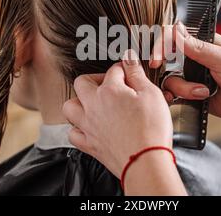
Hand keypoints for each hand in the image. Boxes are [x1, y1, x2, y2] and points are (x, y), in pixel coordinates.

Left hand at [63, 50, 173, 176]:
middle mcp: (93, 106)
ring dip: (79, 102)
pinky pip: (73, 133)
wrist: (145, 162)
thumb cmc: (151, 130)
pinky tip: (89, 126)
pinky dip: (78, 128)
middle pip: (81, 82)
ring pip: (69, 107)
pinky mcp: (89, 144)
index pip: (113, 70)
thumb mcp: (151, 94)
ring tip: (93, 103)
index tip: (130, 72)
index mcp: (109, 91)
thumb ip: (137, 74)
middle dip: (95, 79)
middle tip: (110, 84)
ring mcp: (88, 126)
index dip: (124, 69)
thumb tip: (129, 58)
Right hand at [153, 22, 220, 128]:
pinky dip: (175, 97)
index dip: (161, 46)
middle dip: (166, 70)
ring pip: (170, 79)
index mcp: (204, 43)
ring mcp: (193, 76)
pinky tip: (186, 99)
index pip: (174, 37)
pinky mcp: (192, 93)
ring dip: (183, 88)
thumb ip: (198, 48)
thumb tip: (176, 30)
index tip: (157, 60)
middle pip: (167, 59)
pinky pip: (174, 93)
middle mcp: (195, 58)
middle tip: (167, 78)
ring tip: (202, 93)